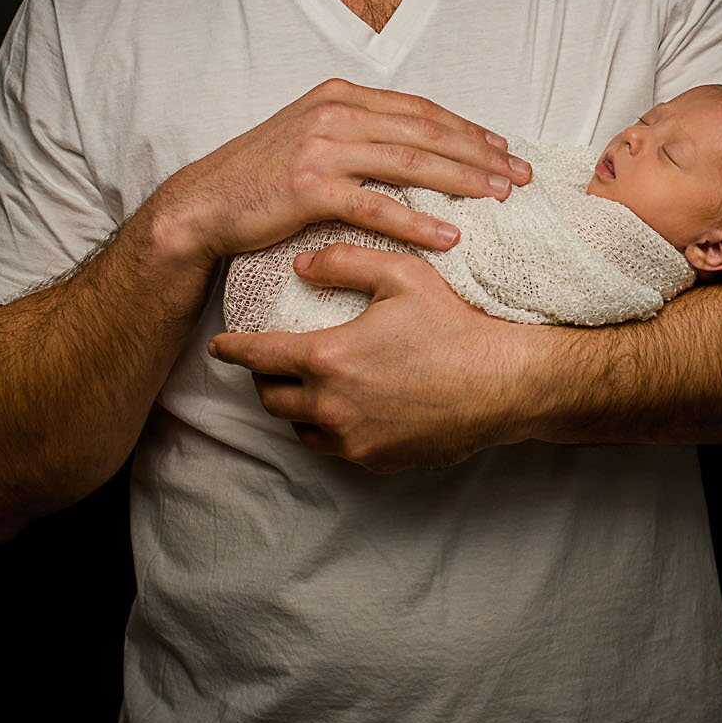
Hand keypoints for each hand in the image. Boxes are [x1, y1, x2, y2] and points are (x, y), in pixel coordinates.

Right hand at [153, 77, 531, 266]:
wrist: (204, 205)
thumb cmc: (262, 178)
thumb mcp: (312, 137)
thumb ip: (359, 132)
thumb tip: (416, 145)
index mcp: (341, 96)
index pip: (421, 109)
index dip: (468, 129)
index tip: (505, 149)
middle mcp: (336, 113)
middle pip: (426, 131)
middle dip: (480, 154)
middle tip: (521, 176)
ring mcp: (322, 147)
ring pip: (411, 162)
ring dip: (463, 181)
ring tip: (501, 199)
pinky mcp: (310, 187)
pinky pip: (377, 205)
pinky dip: (418, 221)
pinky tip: (450, 235)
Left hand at [207, 242, 541, 471]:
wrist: (502, 384)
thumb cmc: (452, 325)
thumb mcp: (400, 275)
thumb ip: (343, 262)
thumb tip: (301, 264)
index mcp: (327, 358)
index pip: (258, 356)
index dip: (233, 349)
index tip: (219, 346)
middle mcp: (330, 406)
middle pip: (271, 398)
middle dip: (262, 379)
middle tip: (270, 362)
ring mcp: (352, 439)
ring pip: (299, 428)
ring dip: (294, 407)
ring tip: (305, 385)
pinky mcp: (375, 460)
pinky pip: (333, 447)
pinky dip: (327, 428)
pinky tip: (342, 408)